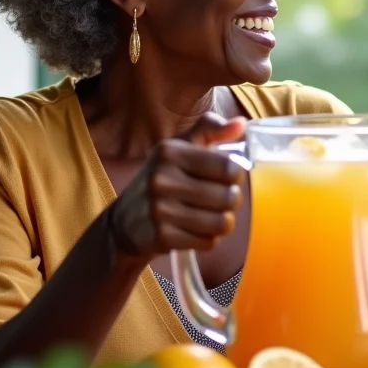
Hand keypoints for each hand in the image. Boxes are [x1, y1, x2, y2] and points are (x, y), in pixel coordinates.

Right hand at [106, 113, 245, 258]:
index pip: (229, 167)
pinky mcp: (162, 238)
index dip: (236, 175)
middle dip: (232, 200)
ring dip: (223, 221)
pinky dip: (208, 238)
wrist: (126, 220)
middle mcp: (161, 179)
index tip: (228, 176)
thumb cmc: (163, 177)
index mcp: (169, 152)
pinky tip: (195, 229)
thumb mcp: (181, 147)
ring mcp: (160, 210)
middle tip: (221, 198)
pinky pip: (209, 242)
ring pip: (221, 223)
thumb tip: (241, 124)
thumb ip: (210, 130)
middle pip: (229, 197)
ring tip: (211, 214)